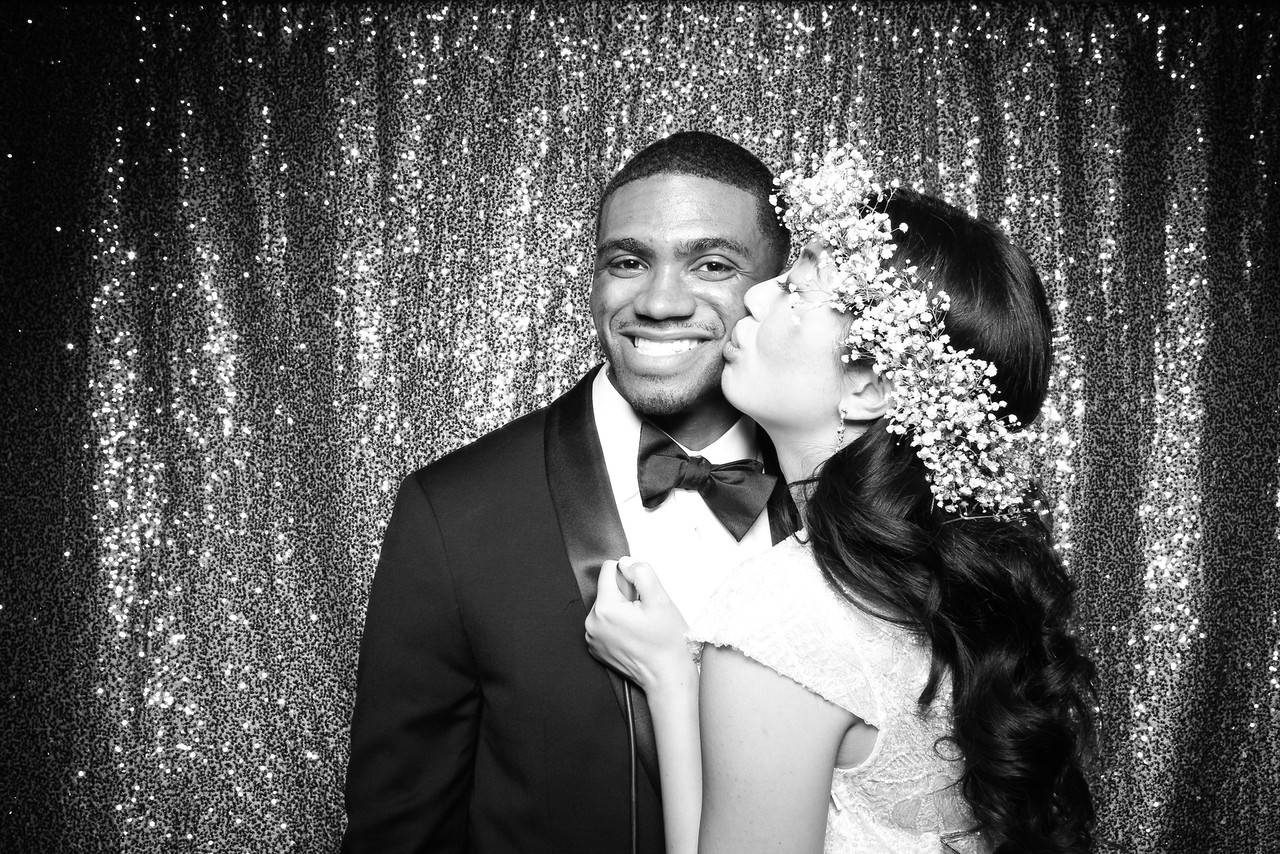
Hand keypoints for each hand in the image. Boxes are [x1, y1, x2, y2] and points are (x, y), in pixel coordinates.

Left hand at [585, 557, 695, 692]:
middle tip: (645, 614)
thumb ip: (642, 573)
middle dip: (626, 595)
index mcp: (605, 609)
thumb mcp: (660, 600)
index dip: (631, 575)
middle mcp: (592, 623)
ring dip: (623, 609)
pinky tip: (634, 636)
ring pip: (607, 605)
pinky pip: (605, 623)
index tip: (642, 594)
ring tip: (640, 626)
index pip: (609, 569)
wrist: (668, 677)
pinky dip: (618, 624)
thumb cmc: (667, 643)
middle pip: (608, 588)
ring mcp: (592, 638)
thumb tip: (626, 562)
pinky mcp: (596, 648)